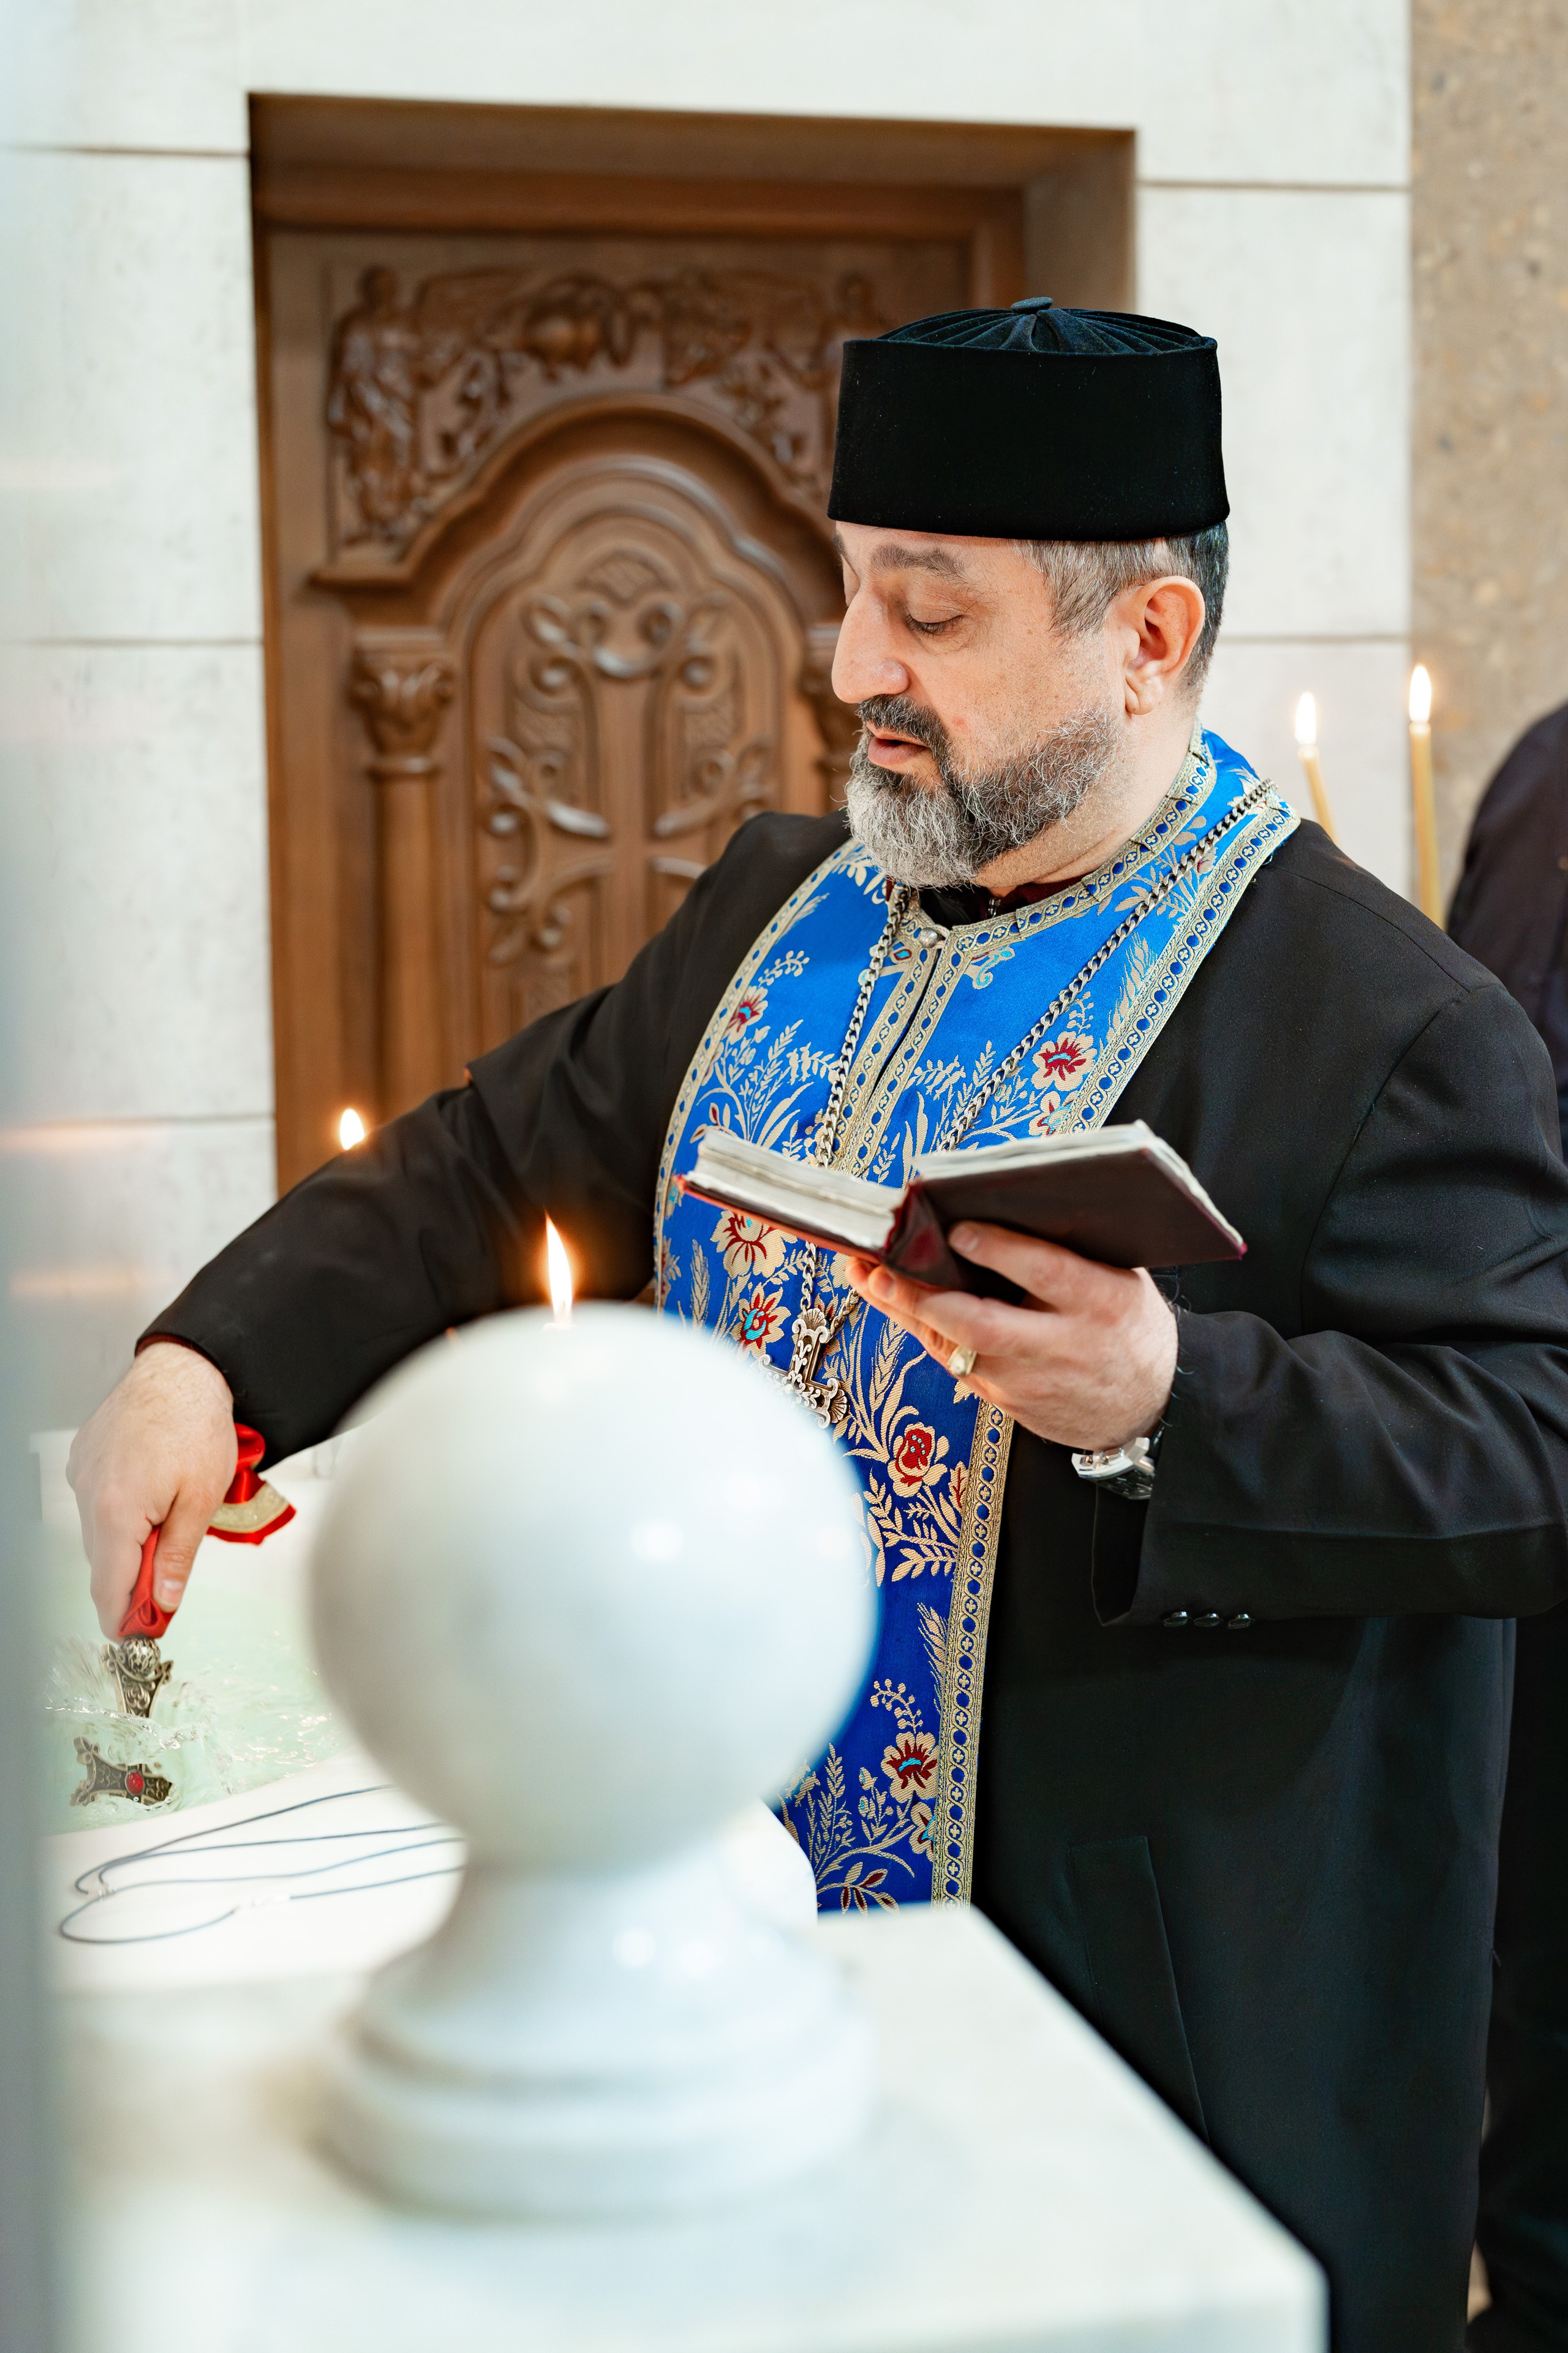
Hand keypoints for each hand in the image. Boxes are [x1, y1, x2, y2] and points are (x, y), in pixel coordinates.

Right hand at [67, 1342, 236, 1635]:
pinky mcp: (83, 1457)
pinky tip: (151, 1494)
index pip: (108, 1587)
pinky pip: (96, 1501)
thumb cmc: (197, 1425)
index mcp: (117, 1511)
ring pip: (100, 1532)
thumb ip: (177, 1558)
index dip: (123, 1619)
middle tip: (167, 1591)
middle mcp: (88, 1493)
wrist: (184, 1368)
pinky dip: (121, 1511)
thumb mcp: (201, 1500)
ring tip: (168, 1525)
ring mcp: (81, 1473)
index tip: (137, 1638)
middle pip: (104, 1562)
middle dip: (133, 1580)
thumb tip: (164, 1604)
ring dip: (129, 1542)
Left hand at [845, 1221, 1176, 1452]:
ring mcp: (1030, 1380)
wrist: (1152, 1405)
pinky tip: (894, 1303)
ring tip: (866, 1275)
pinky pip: (956, 1362)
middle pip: (981, 1322)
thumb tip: (1008, 1199)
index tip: (956, 1228)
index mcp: (1100, 1301)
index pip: (1044, 1272)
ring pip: (955, 1347)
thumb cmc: (1129, 1325)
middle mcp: (1061, 1346)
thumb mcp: (1122, 1277)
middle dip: (924, 1295)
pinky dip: (923, 1330)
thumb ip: (1073, 1246)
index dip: (998, 1249)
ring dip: (905, 1311)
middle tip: (882, 1266)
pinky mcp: (1009, 1402)